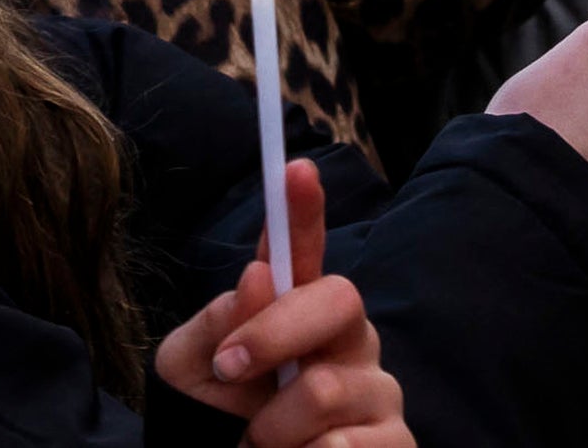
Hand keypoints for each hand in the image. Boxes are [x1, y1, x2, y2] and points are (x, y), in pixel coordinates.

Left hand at [151, 167, 405, 446]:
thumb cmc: (214, 418)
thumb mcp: (191, 370)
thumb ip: (216, 324)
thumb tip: (259, 277)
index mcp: (296, 310)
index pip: (303, 250)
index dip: (304, 209)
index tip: (295, 168)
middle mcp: (348, 341)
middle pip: (338, 299)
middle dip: (275, 333)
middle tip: (228, 371)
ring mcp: (377, 392)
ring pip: (326, 388)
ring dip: (273, 426)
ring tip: (259, 443)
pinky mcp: (395, 443)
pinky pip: (348, 446)